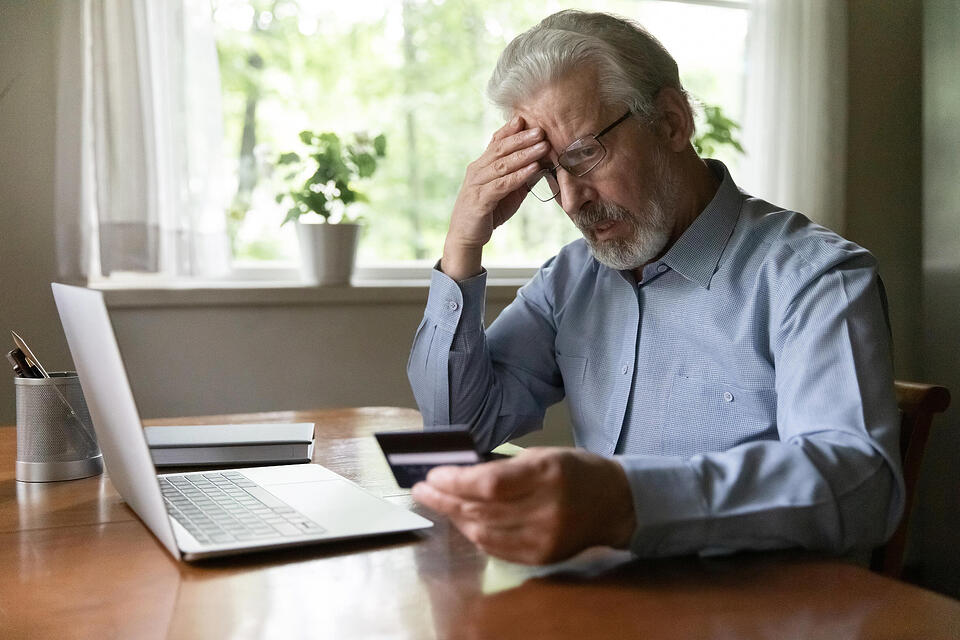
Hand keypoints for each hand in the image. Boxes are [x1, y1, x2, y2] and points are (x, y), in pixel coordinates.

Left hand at [412, 447, 635, 564]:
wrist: (616, 503)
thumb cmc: (576, 471)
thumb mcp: (543, 456)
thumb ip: (503, 468)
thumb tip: (458, 474)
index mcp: (547, 475)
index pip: (489, 484)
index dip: (455, 481)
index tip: (432, 474)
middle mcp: (546, 509)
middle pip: (481, 510)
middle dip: (445, 499)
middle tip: (423, 489)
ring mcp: (544, 538)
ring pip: (483, 532)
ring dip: (455, 517)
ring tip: (439, 502)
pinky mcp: (542, 557)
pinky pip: (496, 549)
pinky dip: (475, 534)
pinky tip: (464, 521)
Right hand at [441, 116, 549, 279]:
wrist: (466, 236)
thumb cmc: (488, 212)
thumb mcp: (505, 191)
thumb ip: (518, 176)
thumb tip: (540, 163)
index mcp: (481, 166)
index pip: (495, 142)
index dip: (510, 129)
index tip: (526, 118)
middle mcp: (477, 171)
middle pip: (500, 149)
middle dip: (522, 138)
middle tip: (541, 129)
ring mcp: (477, 184)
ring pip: (503, 164)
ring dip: (525, 154)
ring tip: (543, 146)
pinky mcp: (480, 200)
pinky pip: (502, 184)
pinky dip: (519, 176)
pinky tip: (533, 169)